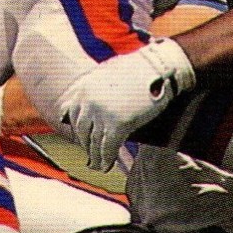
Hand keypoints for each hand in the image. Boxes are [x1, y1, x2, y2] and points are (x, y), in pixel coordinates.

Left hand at [58, 38, 195, 171]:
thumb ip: (95, 86)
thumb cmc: (138, 68)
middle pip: (82, 130)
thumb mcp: (107, 72)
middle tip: (90, 154)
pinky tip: (106, 165)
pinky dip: (106, 159)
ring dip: (95, 156)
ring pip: (93, 142)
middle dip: (86, 144)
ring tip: (98, 165)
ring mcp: (102, 114)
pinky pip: (108, 148)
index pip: (73, 114)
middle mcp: (89, 101)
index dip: (78, 128)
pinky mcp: (118, 125)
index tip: (83, 138)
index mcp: (84, 88)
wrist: (158, 67)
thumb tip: (91, 100)